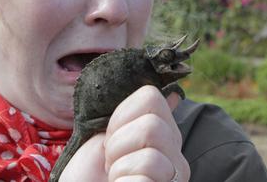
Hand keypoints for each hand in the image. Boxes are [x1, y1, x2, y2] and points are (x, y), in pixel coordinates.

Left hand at [60, 85, 189, 180]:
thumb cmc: (90, 176)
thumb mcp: (107, 138)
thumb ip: (132, 116)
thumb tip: (172, 93)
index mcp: (163, 133)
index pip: (151, 97)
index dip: (121, 116)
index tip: (109, 139)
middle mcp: (176, 154)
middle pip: (152, 126)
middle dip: (118, 144)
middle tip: (111, 162)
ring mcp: (175, 176)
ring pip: (150, 155)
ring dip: (119, 168)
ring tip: (117, 177)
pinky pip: (144, 178)